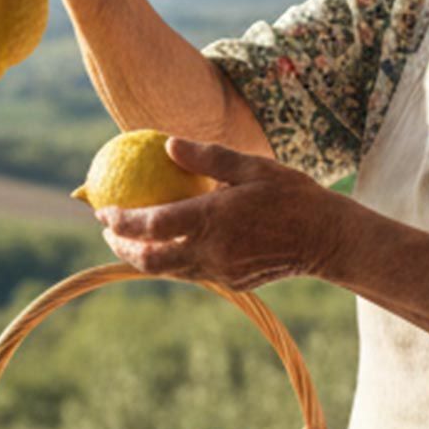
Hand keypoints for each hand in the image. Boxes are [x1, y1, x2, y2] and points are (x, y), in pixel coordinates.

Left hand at [96, 139, 352, 290]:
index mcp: (213, 219)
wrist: (326, 238)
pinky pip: (193, 273)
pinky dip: (173, 261)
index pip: (152, 226)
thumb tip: (167, 145)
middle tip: (109, 231)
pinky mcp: (232, 283)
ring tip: (131, 239)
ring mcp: (221, 272)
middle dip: (122, 248)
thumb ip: (207, 158)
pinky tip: (169, 245)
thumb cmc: (291, 194)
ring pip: (169, 272)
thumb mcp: (251, 166)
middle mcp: (212, 251)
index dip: (121, 221)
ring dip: (144, 258)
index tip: (102, 210)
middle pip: (150, 261)